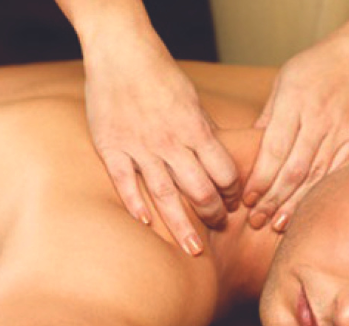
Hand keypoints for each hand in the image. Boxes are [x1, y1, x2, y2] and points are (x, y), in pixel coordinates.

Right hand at [84, 32, 239, 254]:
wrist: (121, 53)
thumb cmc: (162, 77)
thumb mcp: (194, 102)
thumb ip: (206, 133)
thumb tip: (222, 161)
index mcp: (196, 130)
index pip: (224, 172)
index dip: (234, 191)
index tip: (235, 201)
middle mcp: (171, 143)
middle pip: (200, 190)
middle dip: (214, 213)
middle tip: (220, 226)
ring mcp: (140, 147)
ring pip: (166, 195)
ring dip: (182, 225)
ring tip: (194, 249)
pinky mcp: (112, 147)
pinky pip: (125, 182)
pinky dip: (135, 203)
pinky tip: (146, 224)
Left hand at [243, 35, 348, 231]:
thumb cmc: (320, 66)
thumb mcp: (285, 81)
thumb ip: (269, 117)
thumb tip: (250, 151)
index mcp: (295, 103)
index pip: (273, 149)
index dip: (260, 178)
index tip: (246, 199)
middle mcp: (318, 119)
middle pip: (293, 169)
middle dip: (273, 199)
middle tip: (256, 220)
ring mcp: (342, 131)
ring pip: (316, 176)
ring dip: (296, 203)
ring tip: (277, 224)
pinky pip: (340, 172)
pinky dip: (324, 193)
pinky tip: (312, 210)